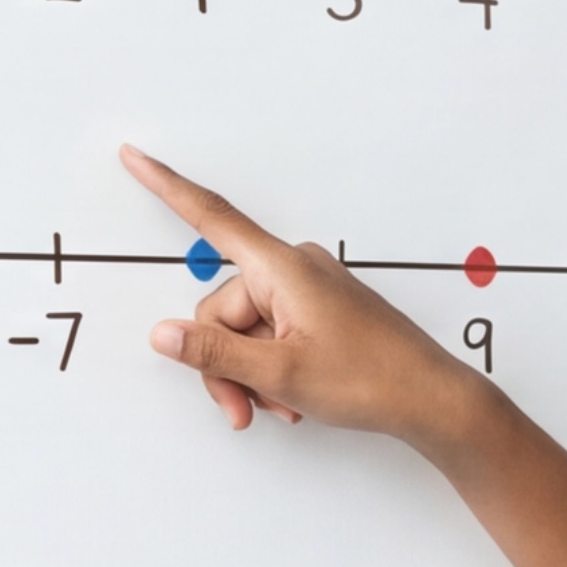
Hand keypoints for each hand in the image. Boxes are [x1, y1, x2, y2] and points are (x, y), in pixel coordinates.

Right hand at [123, 144, 484, 444]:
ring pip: (246, 331)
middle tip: (244, 410)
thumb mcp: (280, 373)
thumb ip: (215, 353)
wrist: (432, 400)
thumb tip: (163, 334)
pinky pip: (274, 335)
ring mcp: (310, 291)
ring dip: (251, 375)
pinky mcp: (323, 313)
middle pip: (222, 309)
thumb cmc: (372, 380)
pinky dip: (274, 370)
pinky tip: (293, 399)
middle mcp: (294, 269)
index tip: (134, 156)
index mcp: (282, 268)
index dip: (167, 187)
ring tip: (281, 407)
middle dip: (224, 364)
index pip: (211, 218)